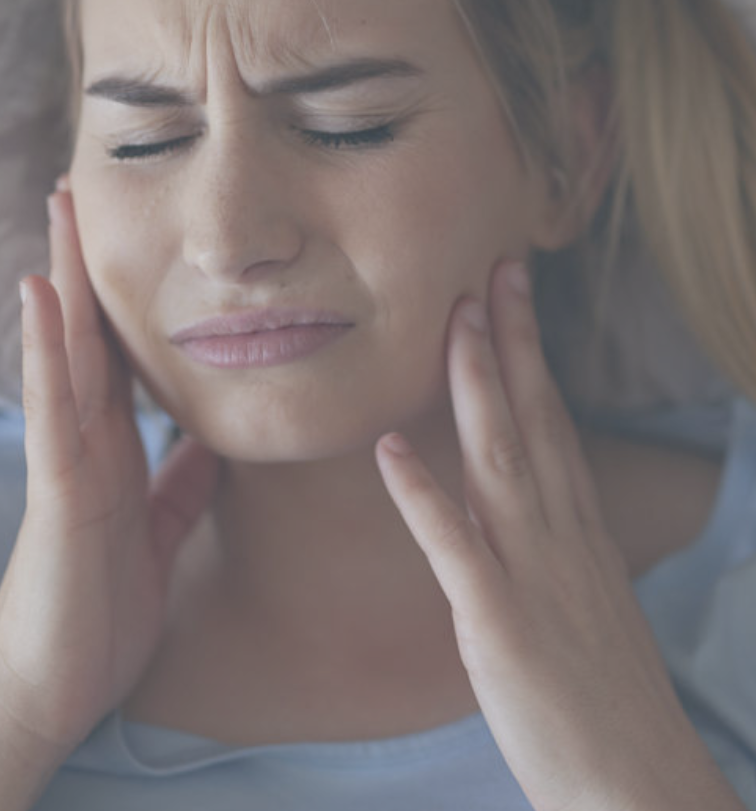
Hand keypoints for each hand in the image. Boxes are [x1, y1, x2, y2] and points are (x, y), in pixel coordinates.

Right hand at [0, 181, 217, 765]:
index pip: (119, 359)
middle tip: (85, 192)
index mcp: (113, 452)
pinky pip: (55, 408)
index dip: (125, 300)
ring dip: (64, 280)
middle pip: (90, 337)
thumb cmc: (98, 614)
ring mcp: (66, 460)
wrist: (53, 691)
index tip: (134, 242)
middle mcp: (86, 442)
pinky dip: (49, 349)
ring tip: (61, 211)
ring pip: (67, 353)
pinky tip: (44, 294)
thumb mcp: (157, 536)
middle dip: (89, 266)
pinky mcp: (57, 490)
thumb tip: (210, 444)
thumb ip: (179, 487)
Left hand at [376, 259, 739, 810]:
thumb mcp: (586, 602)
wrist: (638, 787)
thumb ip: (553, 547)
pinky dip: (422, 496)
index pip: (553, 421)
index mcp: (578, 531)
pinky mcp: (498, 625)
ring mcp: (532, 575)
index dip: (531, 354)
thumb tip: (528, 508)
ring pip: (501, 460)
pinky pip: (455, 548)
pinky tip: (389, 449)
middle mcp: (560, 537)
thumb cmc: (604, 700)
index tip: (513, 295)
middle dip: (511, 341)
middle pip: (533, 420)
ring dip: (476, 386)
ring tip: (452, 321)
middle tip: (492, 268)